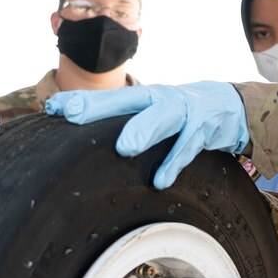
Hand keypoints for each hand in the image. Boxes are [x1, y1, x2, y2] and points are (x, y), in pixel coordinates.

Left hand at [46, 82, 249, 188]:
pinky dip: (174, 163)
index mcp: (141, 97)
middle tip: (73, 116)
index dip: (79, 101)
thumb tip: (79, 140)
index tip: (51, 108)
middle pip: (126, 100)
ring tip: (124, 148)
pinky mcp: (204, 128)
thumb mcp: (149, 113)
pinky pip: (188, 146)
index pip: (105, 97)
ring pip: (162, 117)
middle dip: (99, 107)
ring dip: (143, 130)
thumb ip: (122, 123)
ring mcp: (183, 111)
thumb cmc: (177, 114)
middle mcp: (159, 98)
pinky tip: (159, 181)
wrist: (226, 106)